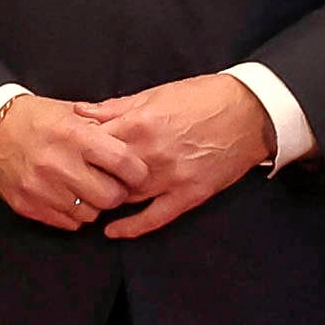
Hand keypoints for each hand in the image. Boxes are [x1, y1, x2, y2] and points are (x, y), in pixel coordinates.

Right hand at [0, 96, 142, 230]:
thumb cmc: (39, 118)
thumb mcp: (73, 112)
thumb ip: (104, 126)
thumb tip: (136, 141)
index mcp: (73, 136)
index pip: (121, 162)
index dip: (136, 171)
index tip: (138, 173)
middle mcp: (57, 164)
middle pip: (109, 196)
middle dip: (118, 193)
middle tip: (115, 185)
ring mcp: (40, 188)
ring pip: (89, 214)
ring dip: (95, 205)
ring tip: (89, 190)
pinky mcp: (27, 205)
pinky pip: (67, 222)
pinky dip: (75, 214)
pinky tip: (71, 197)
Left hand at [95, 76, 275, 237]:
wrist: (251, 110)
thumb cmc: (204, 97)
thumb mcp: (157, 93)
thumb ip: (116, 107)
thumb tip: (80, 112)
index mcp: (140, 124)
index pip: (93, 145)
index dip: (79, 151)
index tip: (72, 155)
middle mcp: (151, 154)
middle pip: (104, 175)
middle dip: (89, 177)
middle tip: (79, 180)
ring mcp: (170, 177)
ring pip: (125, 196)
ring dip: (108, 198)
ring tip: (94, 199)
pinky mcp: (189, 194)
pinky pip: (154, 218)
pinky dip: (131, 228)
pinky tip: (112, 231)